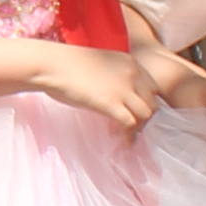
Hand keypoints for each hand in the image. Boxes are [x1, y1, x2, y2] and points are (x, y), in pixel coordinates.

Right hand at [32, 42, 155, 134]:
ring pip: (146, 114)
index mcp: (130, 62)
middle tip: (132, 129)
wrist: (52, 64)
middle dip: (145, 118)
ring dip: (139, 128)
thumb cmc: (66, 64)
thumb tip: (113, 93)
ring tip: (127, 136)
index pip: (152, 87)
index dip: (145, 103)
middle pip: (152, 102)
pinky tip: (122, 143)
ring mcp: (123, 89)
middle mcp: (132, 74)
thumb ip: (113, 76)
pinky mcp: (111, 103)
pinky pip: (131, 124)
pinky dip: (129, 136)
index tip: (134, 114)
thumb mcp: (100, 63)